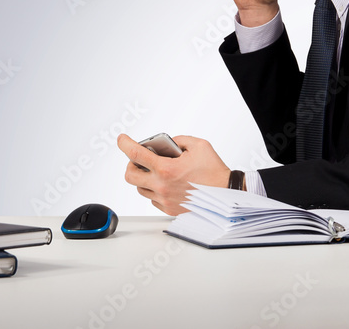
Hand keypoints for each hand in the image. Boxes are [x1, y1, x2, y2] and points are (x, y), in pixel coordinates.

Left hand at [117, 134, 231, 215]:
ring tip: (157, 172)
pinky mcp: (169, 209)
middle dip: (131, 165)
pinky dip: (155, 189)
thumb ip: (178, 140)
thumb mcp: (199, 145)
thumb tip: (166, 144)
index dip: (125, 144)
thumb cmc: (214, 171)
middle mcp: (162, 186)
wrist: (226, 193)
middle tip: (140, 160)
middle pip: (130, 175)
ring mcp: (164, 199)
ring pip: (141, 188)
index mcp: (167, 169)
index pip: (136, 154)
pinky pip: (152, 199)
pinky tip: (167, 184)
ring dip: (144, 178)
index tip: (122, 139)